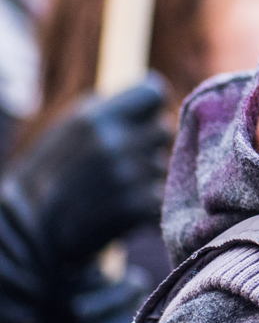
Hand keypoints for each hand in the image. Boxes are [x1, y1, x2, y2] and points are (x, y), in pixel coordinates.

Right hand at [11, 75, 169, 268]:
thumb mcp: (69, 129)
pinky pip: (162, 193)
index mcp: (95, 118)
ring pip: (162, 163)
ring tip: (113, 185)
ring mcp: (129, 176)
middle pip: (163, 128)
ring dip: (146, 173)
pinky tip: (121, 205)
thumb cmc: (53, 173)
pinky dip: (147, 201)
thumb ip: (111, 110)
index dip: (150, 105)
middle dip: (147, 141)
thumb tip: (156, 93)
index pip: (154, 92)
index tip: (143, 116)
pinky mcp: (140, 206)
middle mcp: (115, 143)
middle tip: (122, 158)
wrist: (32, 231)